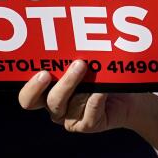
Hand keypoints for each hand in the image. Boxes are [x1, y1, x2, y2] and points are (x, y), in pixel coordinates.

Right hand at [18, 59, 136, 132]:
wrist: (129, 96)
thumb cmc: (101, 74)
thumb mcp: (86, 61)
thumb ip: (73, 54)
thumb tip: (72, 33)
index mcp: (47, 92)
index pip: (28, 98)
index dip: (31, 89)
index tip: (43, 72)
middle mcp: (56, 107)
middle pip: (51, 101)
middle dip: (64, 83)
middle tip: (77, 64)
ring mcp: (71, 118)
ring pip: (70, 107)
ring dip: (82, 87)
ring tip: (90, 69)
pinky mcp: (89, 124)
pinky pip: (90, 114)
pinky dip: (96, 100)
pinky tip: (102, 90)